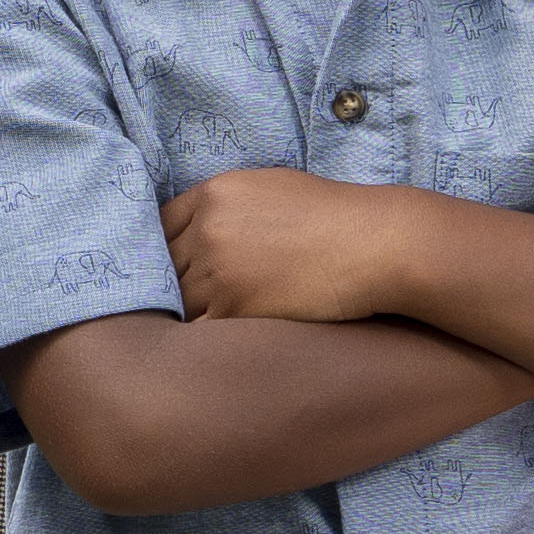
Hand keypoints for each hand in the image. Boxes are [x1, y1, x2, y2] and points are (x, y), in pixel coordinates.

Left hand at [160, 166, 443, 328]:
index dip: (160, 251)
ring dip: (185, 314)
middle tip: (175, 303)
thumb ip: (226, 207)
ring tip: (193, 327)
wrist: (376, 245)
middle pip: (161, 266)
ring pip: (176, 301)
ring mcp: (218, 270)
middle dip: (169, 284)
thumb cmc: (334, 217)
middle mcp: (207, 229)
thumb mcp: (271, 189)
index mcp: (213, 194)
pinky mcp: (235, 309)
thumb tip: (197, 230)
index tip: (164, 269)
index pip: (157, 226)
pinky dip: (202, 338)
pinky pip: (198, 330)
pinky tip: (211, 343)